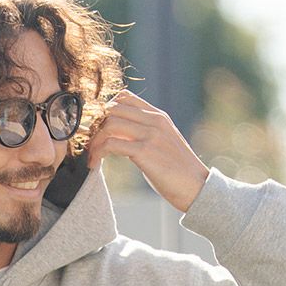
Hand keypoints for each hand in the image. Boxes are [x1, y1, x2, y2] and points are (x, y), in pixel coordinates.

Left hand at [83, 90, 209, 213]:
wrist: (197, 187)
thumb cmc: (179, 172)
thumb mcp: (163, 145)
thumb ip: (145, 136)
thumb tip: (123, 139)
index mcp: (158, 116)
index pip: (125, 97)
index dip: (105, 111)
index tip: (98, 130)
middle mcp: (154, 120)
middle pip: (113, 108)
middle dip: (95, 126)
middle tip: (89, 144)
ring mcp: (150, 134)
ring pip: (109, 124)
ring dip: (94, 141)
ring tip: (91, 157)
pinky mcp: (145, 151)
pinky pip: (112, 144)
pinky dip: (98, 153)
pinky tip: (95, 165)